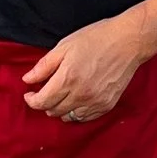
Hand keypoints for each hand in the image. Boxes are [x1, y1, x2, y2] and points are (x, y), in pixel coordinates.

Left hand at [22, 12, 147, 122]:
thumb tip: (27, 80)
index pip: (42, 102)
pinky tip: (76, 101)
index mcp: (67, 79)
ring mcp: (95, 102)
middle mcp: (80, 95)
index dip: (31, 100)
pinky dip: (76, 112)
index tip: (29, 94)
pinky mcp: (106, 105)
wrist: (128, 41)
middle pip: (53, 111)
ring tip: (61, 96)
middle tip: (45, 92)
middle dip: (45, 103)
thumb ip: (44, 66)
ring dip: (60, 109)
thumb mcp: (65, 46)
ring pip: (68, 117)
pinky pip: (85, 118)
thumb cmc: (96, 39)